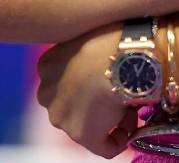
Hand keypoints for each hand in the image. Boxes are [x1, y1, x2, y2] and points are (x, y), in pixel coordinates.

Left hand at [37, 23, 139, 158]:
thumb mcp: (93, 33)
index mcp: (47, 65)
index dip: (90, 81)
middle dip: (96, 102)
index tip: (111, 77)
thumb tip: (108, 58)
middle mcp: (46, 92)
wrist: (123, 54)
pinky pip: (103, 146)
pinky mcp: (80, 134)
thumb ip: (89, 48)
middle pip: (71, 104)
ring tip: (131, 105)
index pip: (64, 81)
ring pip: (85, 124)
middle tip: (122, 92)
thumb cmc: (116, 35)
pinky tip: (132, 126)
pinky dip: (119, 140)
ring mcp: (60, 116)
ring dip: (108, 119)